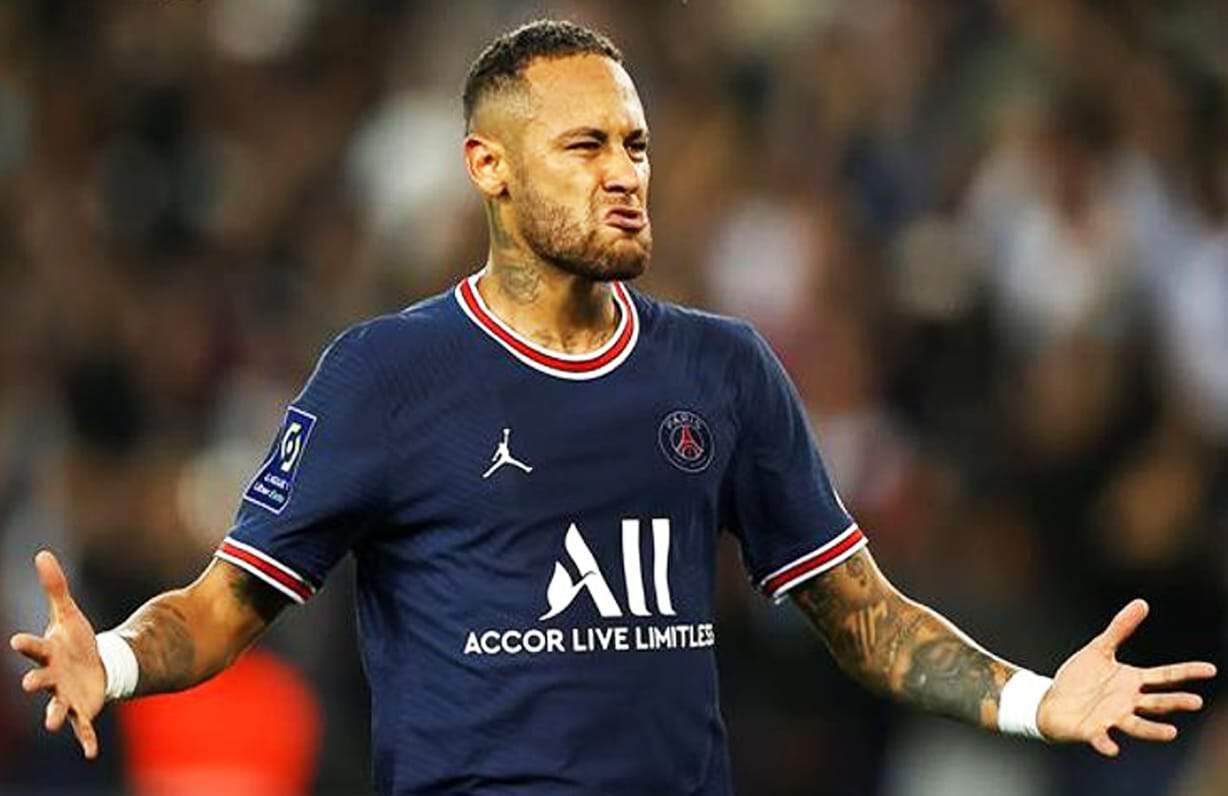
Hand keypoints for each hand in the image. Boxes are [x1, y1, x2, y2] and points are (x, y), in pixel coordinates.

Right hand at [9, 551, 106, 758]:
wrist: (93, 667)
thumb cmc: (74, 641)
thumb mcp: (67, 613)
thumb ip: (55, 587)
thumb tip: (42, 553)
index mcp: (48, 653)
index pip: (34, 647)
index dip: (26, 644)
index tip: (16, 640)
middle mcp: (51, 677)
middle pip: (40, 680)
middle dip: (34, 682)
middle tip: (29, 685)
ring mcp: (64, 696)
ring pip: (55, 707)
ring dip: (52, 715)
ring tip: (50, 723)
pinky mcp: (82, 711)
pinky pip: (83, 728)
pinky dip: (85, 740)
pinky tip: (90, 753)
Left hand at [1037, 599, 1216, 756]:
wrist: (1052, 702)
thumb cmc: (1080, 678)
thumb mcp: (1100, 648)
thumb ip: (1120, 628)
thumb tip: (1142, 602)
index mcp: (1132, 682)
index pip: (1165, 676)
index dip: (1187, 672)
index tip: (1210, 669)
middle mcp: (1128, 702)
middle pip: (1157, 702)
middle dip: (1176, 702)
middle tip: (1196, 702)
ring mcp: (1112, 718)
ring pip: (1137, 725)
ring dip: (1154, 730)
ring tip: (1172, 732)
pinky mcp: (1092, 730)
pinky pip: (1101, 739)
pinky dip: (1106, 744)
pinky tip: (1112, 748)